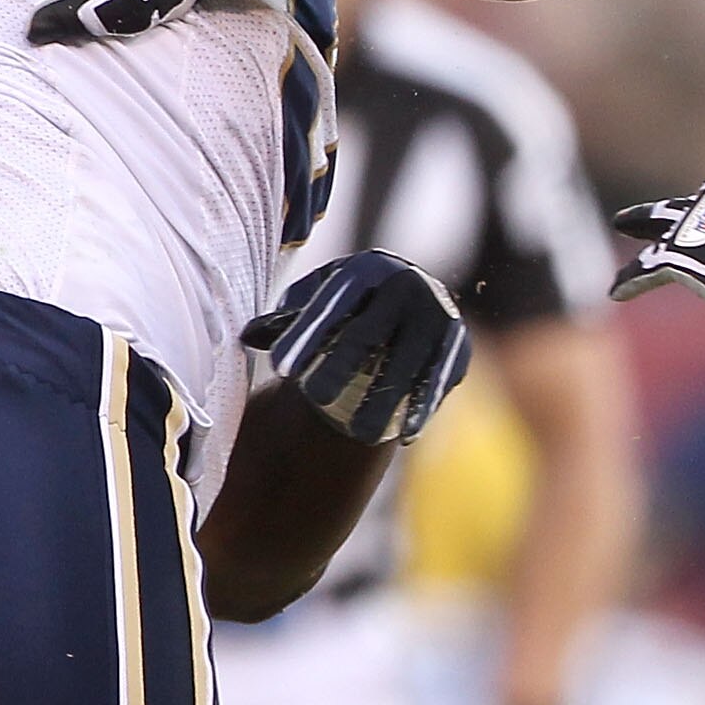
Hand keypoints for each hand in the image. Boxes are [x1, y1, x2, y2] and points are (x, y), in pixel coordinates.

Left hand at [245, 249, 470, 445]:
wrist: (413, 296)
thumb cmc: (350, 304)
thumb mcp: (318, 302)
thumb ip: (285, 321)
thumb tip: (247, 336)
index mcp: (364, 269)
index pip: (330, 305)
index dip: (305, 337)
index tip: (282, 370)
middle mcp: (405, 285)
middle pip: (367, 332)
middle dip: (341, 366)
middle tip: (315, 398)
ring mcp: (436, 314)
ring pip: (405, 362)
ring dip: (383, 399)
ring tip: (358, 435)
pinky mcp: (457, 343)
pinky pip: (437, 380)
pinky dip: (421, 408)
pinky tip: (405, 436)